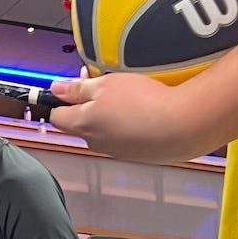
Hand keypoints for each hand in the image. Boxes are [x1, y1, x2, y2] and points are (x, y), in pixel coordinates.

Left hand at [46, 72, 215, 163]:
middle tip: (105, 84)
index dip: (60, 101)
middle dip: (89, 105)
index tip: (68, 88)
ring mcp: (116, 151)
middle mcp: (95, 143)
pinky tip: (146, 112)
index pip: (57, 116)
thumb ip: (77, 88)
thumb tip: (56, 89)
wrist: (181, 127)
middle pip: (81, 124)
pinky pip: (126, 137)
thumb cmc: (142, 103)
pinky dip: (130, 124)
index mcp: (82, 125)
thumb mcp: (104, 84)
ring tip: (131, 96)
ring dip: (111, 114)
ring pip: (105, 130)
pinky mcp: (137, 154)